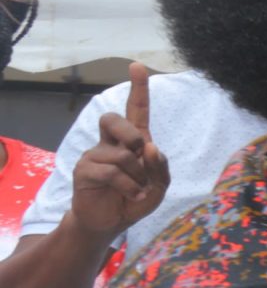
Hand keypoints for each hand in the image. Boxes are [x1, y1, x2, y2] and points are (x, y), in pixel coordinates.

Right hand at [70, 65, 168, 238]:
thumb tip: (150, 147)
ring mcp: (94, 155)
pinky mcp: (84, 170)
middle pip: (113, 118)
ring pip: (122, 155)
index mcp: (132, 141)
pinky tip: (131, 196)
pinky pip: (112, 173)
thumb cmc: (136, 199)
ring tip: (137, 189)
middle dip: (130, 134)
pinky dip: (129, 187)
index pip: (136, 109)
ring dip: (138, 176)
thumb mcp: (159, 186)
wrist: (111, 222)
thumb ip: (161, 167)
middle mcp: (110, 143)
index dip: (138, 88)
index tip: (137, 65)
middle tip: (139, 154)